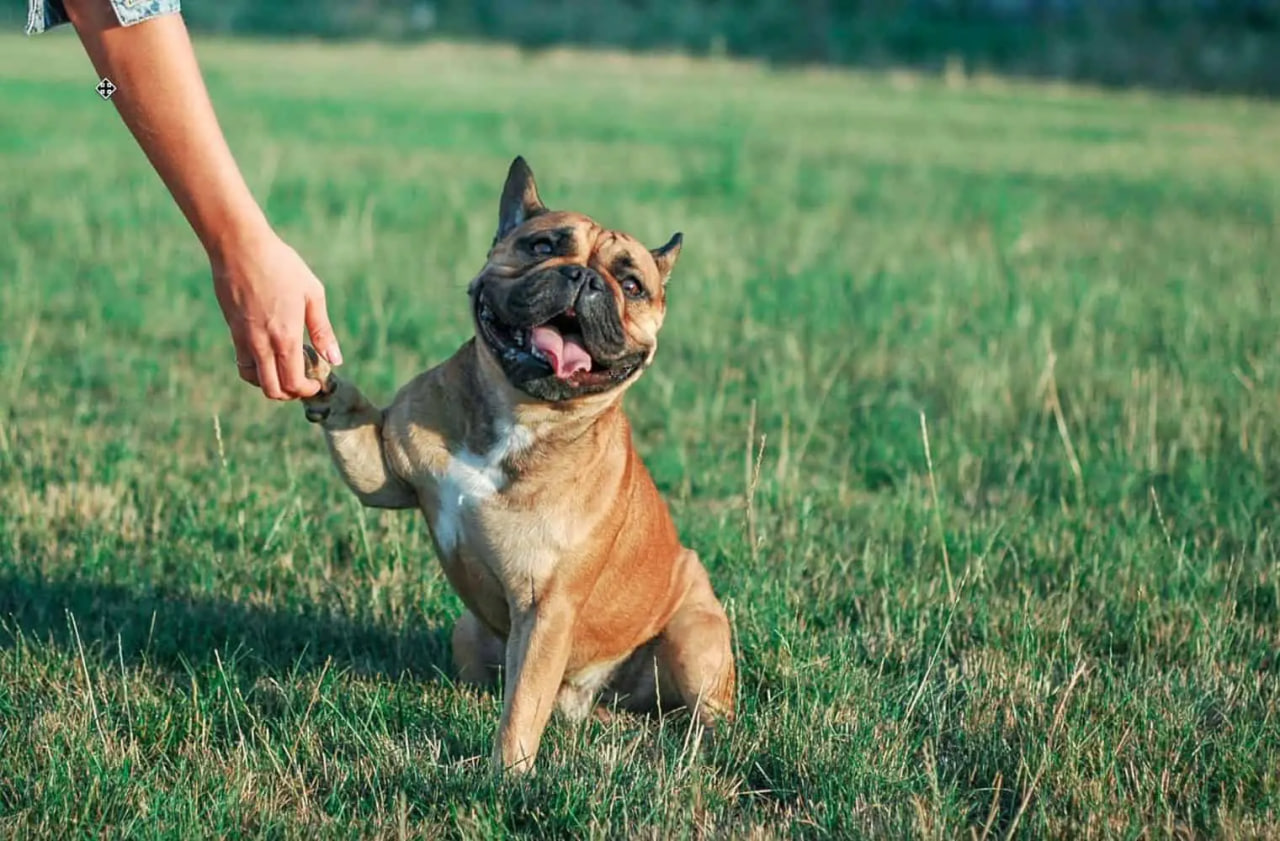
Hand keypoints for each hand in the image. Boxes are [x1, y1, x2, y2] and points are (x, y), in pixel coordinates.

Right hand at [211, 229, 342, 399]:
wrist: (239, 246)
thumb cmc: (281, 265)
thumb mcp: (313, 294)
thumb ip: (323, 330)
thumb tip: (335, 359)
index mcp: (285, 337)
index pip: (293, 384)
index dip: (307, 390)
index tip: (318, 382)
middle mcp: (262, 344)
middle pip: (273, 390)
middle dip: (291, 393)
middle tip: (304, 380)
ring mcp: (243, 338)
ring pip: (254, 380)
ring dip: (272, 383)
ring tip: (287, 368)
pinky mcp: (232, 330)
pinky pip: (243, 363)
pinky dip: (257, 370)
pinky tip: (271, 354)